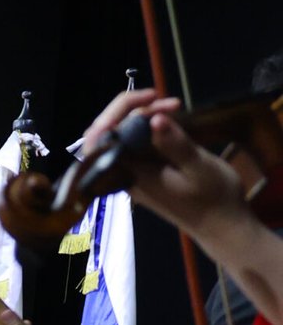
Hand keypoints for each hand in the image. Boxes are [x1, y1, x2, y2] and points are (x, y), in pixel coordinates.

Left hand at [80, 91, 250, 239]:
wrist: (222, 227)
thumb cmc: (214, 199)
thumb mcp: (199, 168)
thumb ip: (175, 145)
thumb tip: (154, 120)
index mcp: (131, 174)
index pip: (103, 136)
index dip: (121, 109)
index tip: (153, 97)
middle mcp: (125, 174)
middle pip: (107, 133)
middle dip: (132, 109)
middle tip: (166, 101)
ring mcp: (133, 174)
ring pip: (121, 136)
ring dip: (142, 116)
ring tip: (174, 107)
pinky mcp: (144, 173)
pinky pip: (134, 144)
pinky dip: (148, 127)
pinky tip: (169, 120)